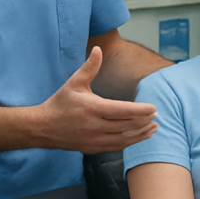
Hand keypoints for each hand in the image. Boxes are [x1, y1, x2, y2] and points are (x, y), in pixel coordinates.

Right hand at [36, 46, 157, 152]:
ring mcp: (94, 140)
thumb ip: (90, 67)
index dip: (140, 110)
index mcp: (92, 108)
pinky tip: (139, 136)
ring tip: (154, 128)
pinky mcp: (93, 149)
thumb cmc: (60, 102)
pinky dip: (130, 142)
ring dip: (141, 134)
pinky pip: (116, 147)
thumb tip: (99, 49)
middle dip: (144, 121)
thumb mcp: (74, 82)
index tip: (154, 108)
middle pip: (126, 126)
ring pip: (124, 139)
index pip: (122, 111)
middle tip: (156, 116)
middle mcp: (94, 126)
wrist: (43, 127)